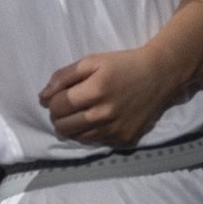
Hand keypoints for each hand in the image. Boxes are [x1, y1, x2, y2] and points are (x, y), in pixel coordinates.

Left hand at [40, 42, 192, 144]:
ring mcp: (115, 129)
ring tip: (79, 113)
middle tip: (66, 107)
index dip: (52, 102)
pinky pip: (95, 141)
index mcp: (95, 91)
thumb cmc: (122, 65)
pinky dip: (89, 133)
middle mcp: (105, 114)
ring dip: (71, 127)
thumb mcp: (91, 61)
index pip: (57, 106)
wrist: (159, 76)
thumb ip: (63, 77)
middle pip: (63, 126)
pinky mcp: (124, 139)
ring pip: (76, 137)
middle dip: (58, 116)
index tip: (58, 97)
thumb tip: (43, 97)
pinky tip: (96, 120)